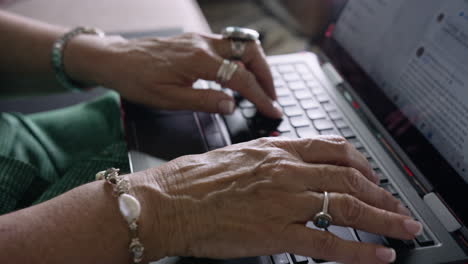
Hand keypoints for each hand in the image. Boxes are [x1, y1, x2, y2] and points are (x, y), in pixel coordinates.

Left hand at [68, 32, 281, 117]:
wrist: (115, 59)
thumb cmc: (137, 80)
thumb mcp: (169, 99)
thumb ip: (204, 101)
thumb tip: (232, 105)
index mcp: (199, 60)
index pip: (241, 79)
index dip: (261, 97)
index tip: (274, 111)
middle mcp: (204, 45)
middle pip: (249, 52)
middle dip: (267, 74)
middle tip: (272, 97)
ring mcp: (200, 39)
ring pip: (241, 46)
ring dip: (256, 66)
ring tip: (260, 89)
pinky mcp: (195, 41)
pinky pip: (227, 47)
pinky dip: (241, 61)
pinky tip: (238, 78)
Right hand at [130, 136, 420, 263]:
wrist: (169, 200)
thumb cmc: (195, 179)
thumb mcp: (238, 154)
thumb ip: (270, 157)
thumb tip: (291, 163)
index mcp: (276, 150)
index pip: (333, 149)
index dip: (361, 163)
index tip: (373, 175)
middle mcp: (287, 171)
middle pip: (349, 178)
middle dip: (381, 193)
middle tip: (398, 206)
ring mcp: (285, 201)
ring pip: (347, 207)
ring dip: (382, 219)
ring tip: (403, 228)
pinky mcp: (277, 232)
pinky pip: (328, 242)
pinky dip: (358, 252)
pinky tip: (377, 256)